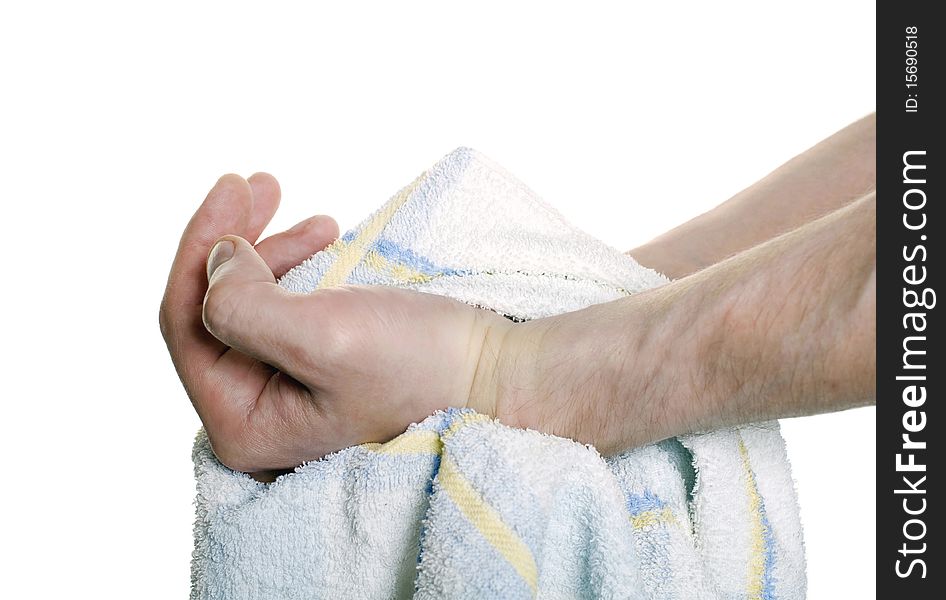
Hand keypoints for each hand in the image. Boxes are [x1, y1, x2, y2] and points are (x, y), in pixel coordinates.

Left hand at [160, 174, 513, 475]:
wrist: (497, 373)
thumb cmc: (423, 365)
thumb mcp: (323, 336)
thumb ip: (243, 305)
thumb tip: (217, 260)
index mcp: (243, 424)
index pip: (189, 325)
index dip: (202, 250)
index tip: (234, 187)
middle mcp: (254, 414)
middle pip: (211, 311)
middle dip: (232, 241)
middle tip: (261, 182)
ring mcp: (284, 394)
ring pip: (245, 303)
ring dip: (267, 249)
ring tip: (309, 217)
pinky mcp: (314, 370)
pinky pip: (280, 308)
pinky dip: (292, 267)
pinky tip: (321, 240)